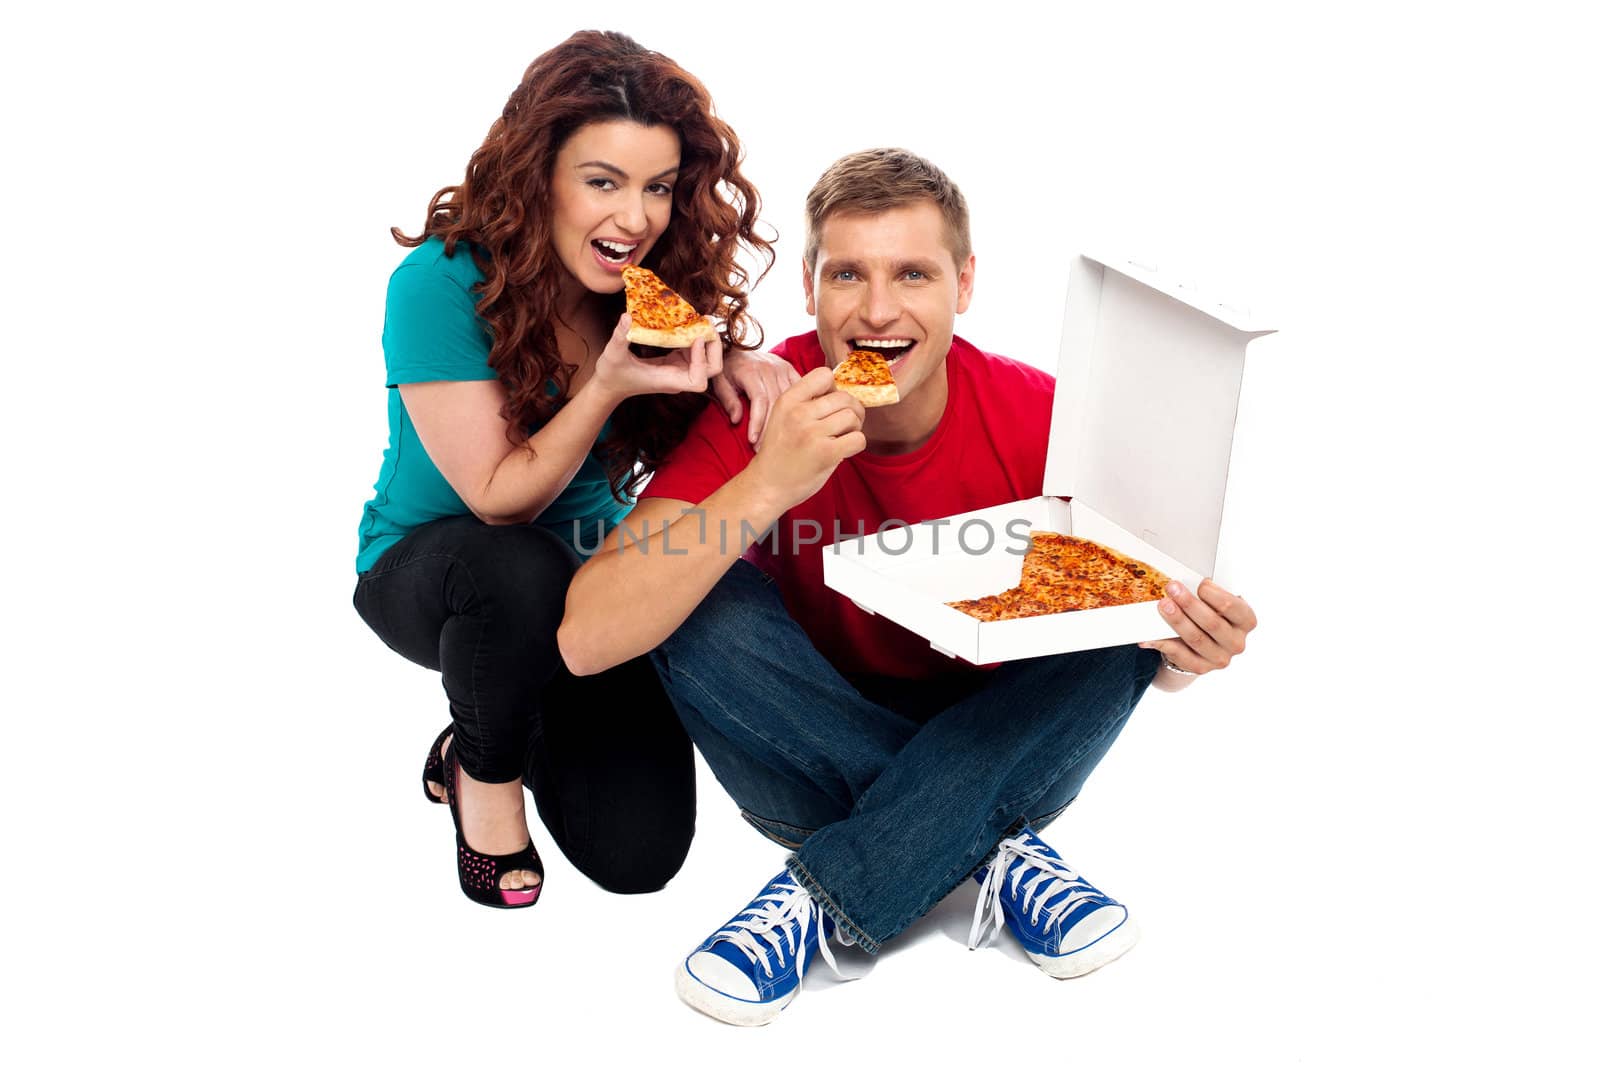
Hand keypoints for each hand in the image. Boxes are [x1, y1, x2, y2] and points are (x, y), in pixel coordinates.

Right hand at [590, 313, 716, 403]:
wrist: (610, 384)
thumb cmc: (611, 374)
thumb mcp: (612, 354)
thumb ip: (619, 337)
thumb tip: (627, 316)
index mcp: (668, 381)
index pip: (699, 380)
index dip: (702, 361)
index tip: (695, 339)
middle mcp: (679, 377)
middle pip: (711, 369)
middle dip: (714, 347)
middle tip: (707, 323)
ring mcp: (680, 369)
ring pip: (707, 359)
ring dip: (708, 339)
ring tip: (701, 318)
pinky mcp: (676, 361)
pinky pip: (694, 350)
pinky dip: (696, 336)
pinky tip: (689, 322)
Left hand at [711, 347, 802, 446]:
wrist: (736, 349)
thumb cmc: (727, 370)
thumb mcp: (721, 383)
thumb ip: (728, 400)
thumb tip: (736, 420)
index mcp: (750, 370)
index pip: (759, 400)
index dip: (758, 422)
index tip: (753, 440)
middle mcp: (769, 368)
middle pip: (776, 402)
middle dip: (771, 428)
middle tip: (765, 448)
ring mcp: (782, 367)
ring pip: (790, 398)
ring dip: (786, 420)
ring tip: (780, 440)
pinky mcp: (790, 369)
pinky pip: (800, 389)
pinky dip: (801, 405)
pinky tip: (798, 422)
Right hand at [746, 366, 865, 509]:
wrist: (767, 485)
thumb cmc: (781, 451)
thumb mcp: (784, 417)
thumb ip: (808, 402)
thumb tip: (843, 391)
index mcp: (788, 400)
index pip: (824, 375)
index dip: (834, 388)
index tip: (831, 405)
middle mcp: (799, 413)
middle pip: (844, 397)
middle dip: (851, 410)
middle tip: (845, 425)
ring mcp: (812, 433)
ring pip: (852, 417)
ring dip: (854, 428)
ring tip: (842, 438)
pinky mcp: (826, 453)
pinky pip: (858, 439)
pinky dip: (856, 444)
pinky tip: (844, 450)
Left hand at [1139, 578, 1256, 675]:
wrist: (1204, 646)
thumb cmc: (1211, 616)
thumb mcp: (1216, 604)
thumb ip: (1208, 596)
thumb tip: (1183, 585)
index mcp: (1246, 621)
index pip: (1233, 607)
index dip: (1215, 595)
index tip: (1200, 583)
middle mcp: (1236, 642)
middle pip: (1212, 623)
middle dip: (1190, 604)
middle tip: (1172, 588)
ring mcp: (1220, 658)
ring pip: (1196, 638)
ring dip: (1177, 620)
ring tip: (1163, 605)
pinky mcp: (1201, 668)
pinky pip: (1180, 655)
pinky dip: (1163, 644)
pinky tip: (1149, 636)